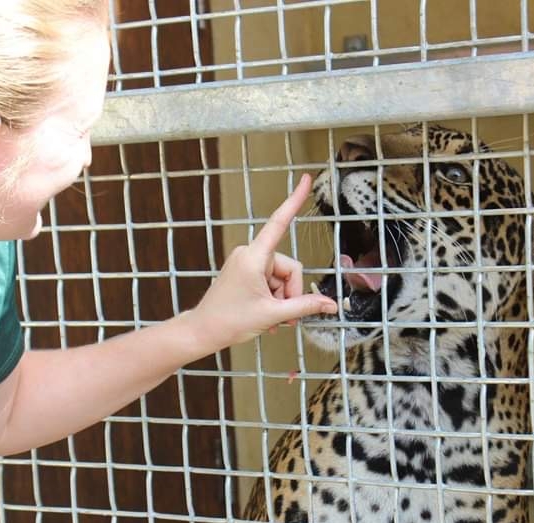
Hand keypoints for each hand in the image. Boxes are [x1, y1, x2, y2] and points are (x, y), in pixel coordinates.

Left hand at [187, 173, 338, 349]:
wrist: (202, 331)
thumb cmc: (229, 321)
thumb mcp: (273, 315)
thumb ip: (304, 306)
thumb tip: (330, 305)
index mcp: (253, 257)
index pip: (279, 222)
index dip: (294, 200)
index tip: (305, 180)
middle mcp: (249, 253)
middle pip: (288, 267)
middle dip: (290, 292)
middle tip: (283, 317)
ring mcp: (246, 261)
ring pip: (281, 277)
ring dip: (281, 300)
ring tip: (272, 319)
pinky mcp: (244, 271)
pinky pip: (270, 280)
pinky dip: (273, 298)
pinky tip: (267, 316)